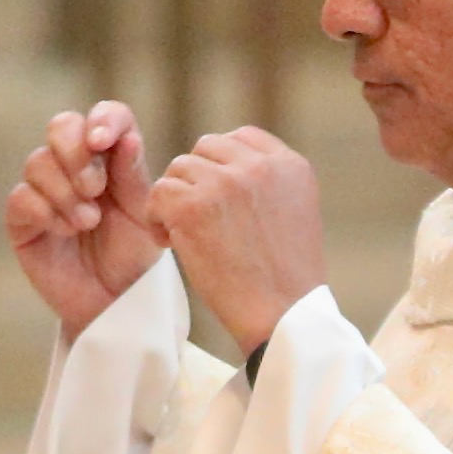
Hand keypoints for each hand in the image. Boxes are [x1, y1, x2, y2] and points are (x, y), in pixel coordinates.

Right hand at [4, 98, 165, 332]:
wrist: (116, 304)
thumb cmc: (134, 257)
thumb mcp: (143, 215)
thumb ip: (133, 175)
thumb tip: (125, 137)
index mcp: (111, 158)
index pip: (105, 116)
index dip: (104, 119)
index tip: (104, 140)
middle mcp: (75, 167)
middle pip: (62, 126)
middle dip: (76, 152)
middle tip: (96, 187)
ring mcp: (45, 191)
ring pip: (39, 162)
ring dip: (65, 190)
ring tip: (88, 222)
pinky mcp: (23, 220)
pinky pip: (22, 198)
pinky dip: (46, 210)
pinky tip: (66, 231)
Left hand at [146, 125, 333, 341]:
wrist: (282, 316)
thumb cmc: (286, 279)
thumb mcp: (296, 213)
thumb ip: (268, 182)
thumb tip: (227, 165)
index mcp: (289, 165)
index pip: (241, 138)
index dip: (221, 164)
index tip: (218, 197)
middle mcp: (259, 166)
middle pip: (206, 148)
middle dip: (196, 180)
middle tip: (197, 218)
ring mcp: (226, 183)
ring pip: (178, 168)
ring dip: (175, 199)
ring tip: (184, 234)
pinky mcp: (193, 206)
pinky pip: (158, 193)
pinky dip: (156, 218)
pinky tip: (171, 242)